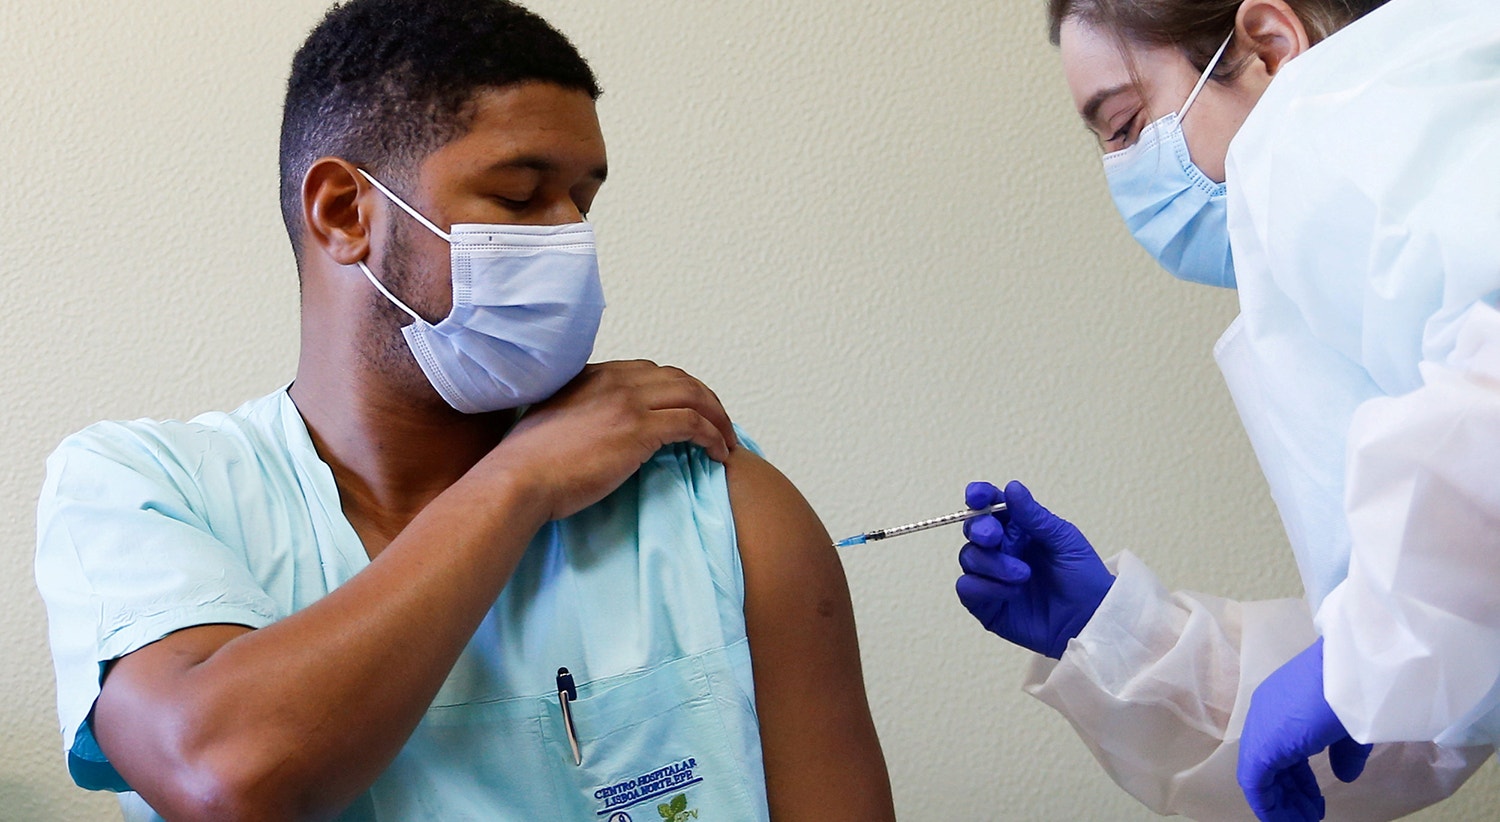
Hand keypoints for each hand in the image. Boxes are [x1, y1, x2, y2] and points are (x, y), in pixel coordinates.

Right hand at [488, 360, 735, 519]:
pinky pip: (693, 424)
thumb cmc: (529, 464)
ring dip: (718, 419)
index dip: (680, 392)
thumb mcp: (557, 419)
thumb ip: (582, 412)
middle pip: (680, 379)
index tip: (693, 413)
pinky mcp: (638, 429)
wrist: (518, 479)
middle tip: (721, 426)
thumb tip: (599, 429)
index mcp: (596, 374)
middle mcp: (615, 379)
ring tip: (727, 442)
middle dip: (708, 401)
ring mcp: (628, 402)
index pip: (653, 372)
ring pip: (694, 396)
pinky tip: (718, 454)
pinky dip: (713, 437)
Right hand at [955, 481, 1113, 658]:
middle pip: (973, 529)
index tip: (978, 497)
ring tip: (1023, 575)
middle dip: (980, 529)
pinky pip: (967, 587)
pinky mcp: (985, 604)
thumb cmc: (1083, 577)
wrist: (1090, 620)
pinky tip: (1012, 592)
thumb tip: (1012, 487)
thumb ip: (1034, 516)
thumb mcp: (1064, 540)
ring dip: (993, 564)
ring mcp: (990, 576)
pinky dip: (986, 587)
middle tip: (996, 538)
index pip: (989, 504)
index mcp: (1018, 527)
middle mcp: (1000, 548)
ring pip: (969, 557)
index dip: (979, 496)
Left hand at [1238, 638, 1371, 821]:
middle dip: (1289, 791)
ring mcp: (1261, 728)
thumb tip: (1344, 774)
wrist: (1353, 669)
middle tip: (1308, 813)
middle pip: (1268, 761)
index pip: (1280, 746)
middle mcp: (1265, 713)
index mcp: (1283, 702)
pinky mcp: (1262, 746)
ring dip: (1281, 801)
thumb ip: (1344, 750)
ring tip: (1304, 820)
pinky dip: (1269, 805)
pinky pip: (1255, 782)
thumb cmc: (1356, 688)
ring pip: (1259, 774)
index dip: (1295, 777)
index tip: (1313, 798)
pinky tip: (1288, 819)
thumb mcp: (1351, 722)